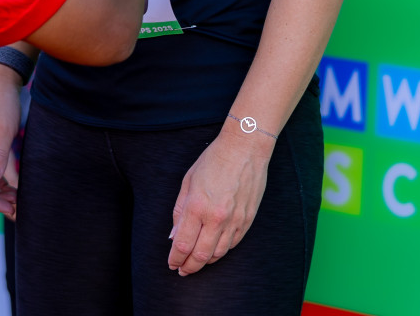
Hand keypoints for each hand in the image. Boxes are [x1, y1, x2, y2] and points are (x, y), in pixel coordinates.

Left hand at [167, 127, 271, 275]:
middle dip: (189, 266)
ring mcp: (235, 220)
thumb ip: (180, 211)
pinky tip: (213, 250)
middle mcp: (216, 217)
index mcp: (197, 206)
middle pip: (200, 255)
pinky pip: (233, 244)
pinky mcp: (247, 220)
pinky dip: (221, 251)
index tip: (171, 263)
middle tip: (182, 270)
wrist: (245, 150)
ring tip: (196, 262)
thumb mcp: (188, 182)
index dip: (175, 258)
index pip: (183, 244)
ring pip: (218, 253)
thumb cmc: (213, 161)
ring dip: (205, 262)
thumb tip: (174, 236)